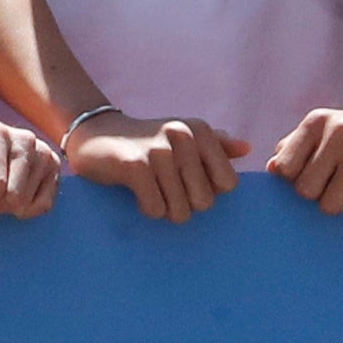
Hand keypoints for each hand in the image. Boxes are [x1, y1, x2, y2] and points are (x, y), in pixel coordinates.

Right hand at [64, 112, 249, 223]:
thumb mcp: (182, 138)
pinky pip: (155, 209)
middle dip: (186, 206)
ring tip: (151, 192)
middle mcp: (184, 137)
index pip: (228, 184)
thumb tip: (247, 149)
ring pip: (180, 210)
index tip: (188, 184)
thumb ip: (215, 145)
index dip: (208, 192)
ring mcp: (159, 151)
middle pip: (205, 202)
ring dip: (164, 210)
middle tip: (167, 191)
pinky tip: (137, 195)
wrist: (96, 135)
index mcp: (201, 131)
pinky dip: (147, 209)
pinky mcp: (135, 166)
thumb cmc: (145, 143)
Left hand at [269, 104, 342, 214]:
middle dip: (318, 194)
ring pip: (331, 204)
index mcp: (317, 121)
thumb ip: (292, 148)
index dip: (297, 178)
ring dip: (341, 201)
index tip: (313, 172)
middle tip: (336, 181)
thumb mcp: (320, 132)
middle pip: (305, 191)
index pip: (284, 170)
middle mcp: (340, 130)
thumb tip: (271, 169)